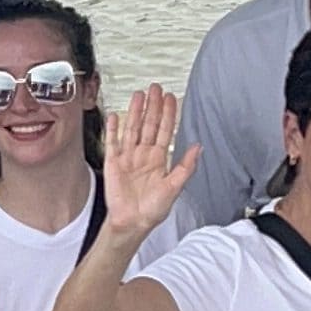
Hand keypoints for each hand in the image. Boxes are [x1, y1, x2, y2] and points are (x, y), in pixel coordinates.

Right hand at [102, 85, 197, 232]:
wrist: (132, 222)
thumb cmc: (153, 209)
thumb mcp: (174, 188)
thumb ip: (186, 166)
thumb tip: (198, 147)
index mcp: (159, 159)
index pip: (165, 130)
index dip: (168, 114)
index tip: (171, 98)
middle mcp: (144, 154)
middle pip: (149, 124)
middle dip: (153, 106)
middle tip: (156, 88)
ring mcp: (128, 157)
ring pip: (133, 128)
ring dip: (136, 111)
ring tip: (139, 95)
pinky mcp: (113, 162)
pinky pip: (113, 142)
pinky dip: (113, 128)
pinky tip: (115, 115)